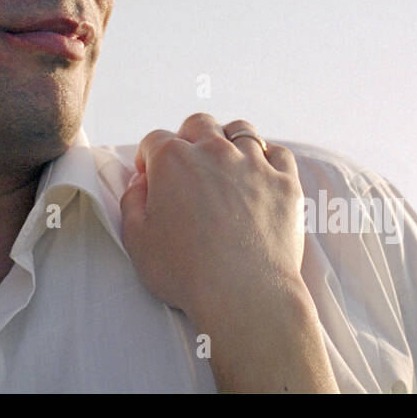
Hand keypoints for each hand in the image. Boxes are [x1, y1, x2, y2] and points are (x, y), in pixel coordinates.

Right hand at [121, 113, 305, 322]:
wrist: (244, 293)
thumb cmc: (187, 272)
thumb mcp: (137, 240)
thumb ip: (132, 202)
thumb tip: (141, 183)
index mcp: (173, 161)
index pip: (154, 140)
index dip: (148, 158)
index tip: (151, 177)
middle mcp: (213, 151)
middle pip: (198, 124)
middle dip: (188, 138)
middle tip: (187, 166)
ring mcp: (253, 163)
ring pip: (240, 131)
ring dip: (228, 141)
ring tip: (226, 164)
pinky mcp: (284, 182)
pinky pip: (278, 153)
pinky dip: (268, 159)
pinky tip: (260, 176)